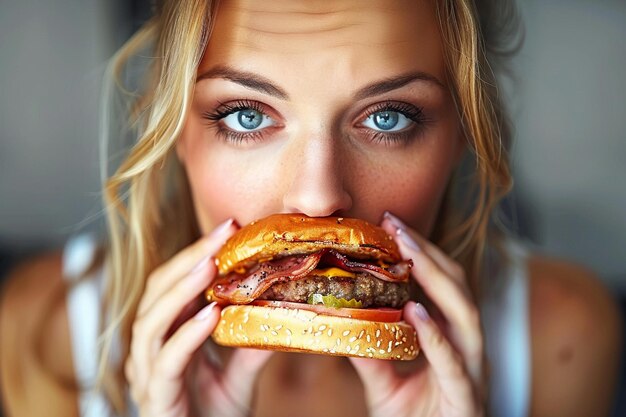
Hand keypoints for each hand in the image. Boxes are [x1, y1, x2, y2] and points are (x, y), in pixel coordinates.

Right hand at [125, 219, 273, 416]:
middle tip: (222, 233)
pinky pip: (165, 361)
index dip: (196, 254)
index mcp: (165, 337)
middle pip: (157, 292)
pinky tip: (209, 315)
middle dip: (189, 259)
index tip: (229, 228)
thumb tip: (283, 311)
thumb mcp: (239, 376)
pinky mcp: (155, 397)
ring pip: (151, 322)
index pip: (173, 284)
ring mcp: (146, 374)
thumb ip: (252, 345)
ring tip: (210, 264)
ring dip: (181, 289)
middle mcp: (149, 351)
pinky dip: (186, 335)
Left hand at [349, 212, 484, 416]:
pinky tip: (416, 312)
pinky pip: (454, 361)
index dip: (422, 252)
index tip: (391, 224)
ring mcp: (472, 371)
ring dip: (437, 279)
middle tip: (396, 223)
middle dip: (429, 252)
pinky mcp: (467, 397)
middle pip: (457, 288)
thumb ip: (369, 354)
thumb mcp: (385, 384)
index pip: (442, 285)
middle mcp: (467, 348)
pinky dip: (435, 334)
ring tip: (408, 252)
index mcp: (451, 339)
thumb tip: (339, 321)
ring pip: (465, 315)